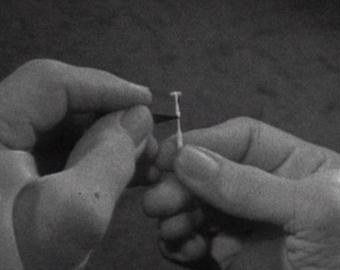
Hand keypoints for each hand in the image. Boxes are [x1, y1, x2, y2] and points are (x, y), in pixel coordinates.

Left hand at [0, 59, 155, 268]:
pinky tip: (123, 172)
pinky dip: (91, 162)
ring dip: (105, 142)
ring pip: (58, 133)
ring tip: (143, 159)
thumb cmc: (16, 262)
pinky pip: (55, 158)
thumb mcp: (72, 213)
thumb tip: (139, 117)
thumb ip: (109, 158)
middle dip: (108, 119)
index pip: (49, 83)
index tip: (148, 102)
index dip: (104, 86)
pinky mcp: (9, 182)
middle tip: (148, 139)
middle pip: (54, 106)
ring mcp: (0, 161)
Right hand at [143, 117, 339, 269]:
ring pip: (198, 204)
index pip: (244, 139)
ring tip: (171, 228)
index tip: (169, 157)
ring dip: (176, 213)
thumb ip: (249, 185)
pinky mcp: (233, 255)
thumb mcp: (311, 212)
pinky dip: (180, 241)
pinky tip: (180, 248)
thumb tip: (187, 158)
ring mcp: (250, 222)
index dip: (204, 143)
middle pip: (214, 171)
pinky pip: (195, 238)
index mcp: (300, 165)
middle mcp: (271, 188)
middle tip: (159, 201)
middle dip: (183, 183)